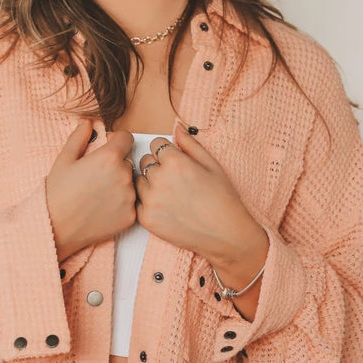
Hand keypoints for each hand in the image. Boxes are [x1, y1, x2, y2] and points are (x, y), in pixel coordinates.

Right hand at [45, 118, 136, 260]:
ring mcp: (129, 198)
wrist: (55, 227)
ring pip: (131, 183)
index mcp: (109, 158)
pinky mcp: (130, 216)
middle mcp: (124, 176)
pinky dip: (121, 204)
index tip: (107, 148)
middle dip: (116, 165)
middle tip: (96, 178)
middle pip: (128, 162)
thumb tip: (88, 122)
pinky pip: (131, 203)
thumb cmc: (57, 193)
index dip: (116, 141)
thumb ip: (79, 137)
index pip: (127, 138)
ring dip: (120, 185)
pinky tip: (103, 208)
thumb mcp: (64, 159)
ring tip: (98, 194)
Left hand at [134, 122, 265, 265]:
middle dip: (156, 166)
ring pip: (138, 181)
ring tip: (170, 194)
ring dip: (149, 184)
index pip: (156, 144)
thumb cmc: (222, 199)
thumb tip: (177, 128)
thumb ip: (190, 144)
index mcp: (175, 163)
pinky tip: (165, 207)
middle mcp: (159, 180)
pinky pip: (137, 202)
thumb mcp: (212, 165)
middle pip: (145, 161)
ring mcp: (151, 200)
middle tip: (174, 180)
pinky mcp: (146, 219)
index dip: (166, 151)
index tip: (175, 161)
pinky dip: (147, 203)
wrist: (225, 235)